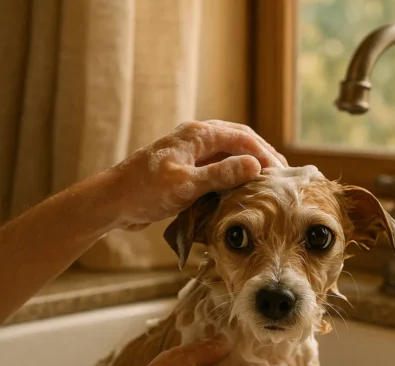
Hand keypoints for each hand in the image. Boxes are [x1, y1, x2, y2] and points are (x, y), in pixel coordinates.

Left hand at [104, 120, 288, 229]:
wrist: (112, 203)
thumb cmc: (143, 191)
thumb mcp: (185, 184)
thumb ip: (220, 174)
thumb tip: (256, 165)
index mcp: (197, 135)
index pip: (243, 138)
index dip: (265, 154)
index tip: (282, 174)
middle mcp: (196, 140)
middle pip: (239, 142)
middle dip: (262, 156)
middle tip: (283, 177)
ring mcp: (191, 155)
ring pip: (229, 156)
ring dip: (248, 167)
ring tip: (268, 185)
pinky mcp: (186, 171)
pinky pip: (217, 170)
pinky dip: (233, 178)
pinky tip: (243, 192)